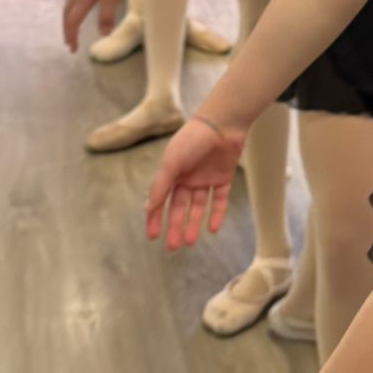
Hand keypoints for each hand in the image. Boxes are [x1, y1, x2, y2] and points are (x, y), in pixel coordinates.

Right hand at [62, 0, 123, 50]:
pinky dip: (71, 8)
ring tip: (70, 28)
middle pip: (66, 16)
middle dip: (67, 31)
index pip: (73, 23)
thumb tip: (103, 34)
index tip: (73, 49)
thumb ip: (107, 15)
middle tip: (69, 43)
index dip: (72, 37)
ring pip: (67, 6)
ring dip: (67, 20)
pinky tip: (77, 5)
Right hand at [146, 116, 246, 247]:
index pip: (160, 200)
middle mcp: (187, 178)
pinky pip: (219, 199)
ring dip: (193, 224)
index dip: (155, 218)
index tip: (152, 236)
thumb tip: (148, 208)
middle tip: (171, 247)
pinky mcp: (223, 178)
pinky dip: (216, 214)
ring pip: (199, 207)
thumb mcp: (171, 163)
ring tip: (189, 242)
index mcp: (172, 173)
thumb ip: (160, 186)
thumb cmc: (191, 140)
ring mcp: (205, 179)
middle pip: (179, 208)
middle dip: (174, 227)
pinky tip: (212, 229)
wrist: (221, 125)